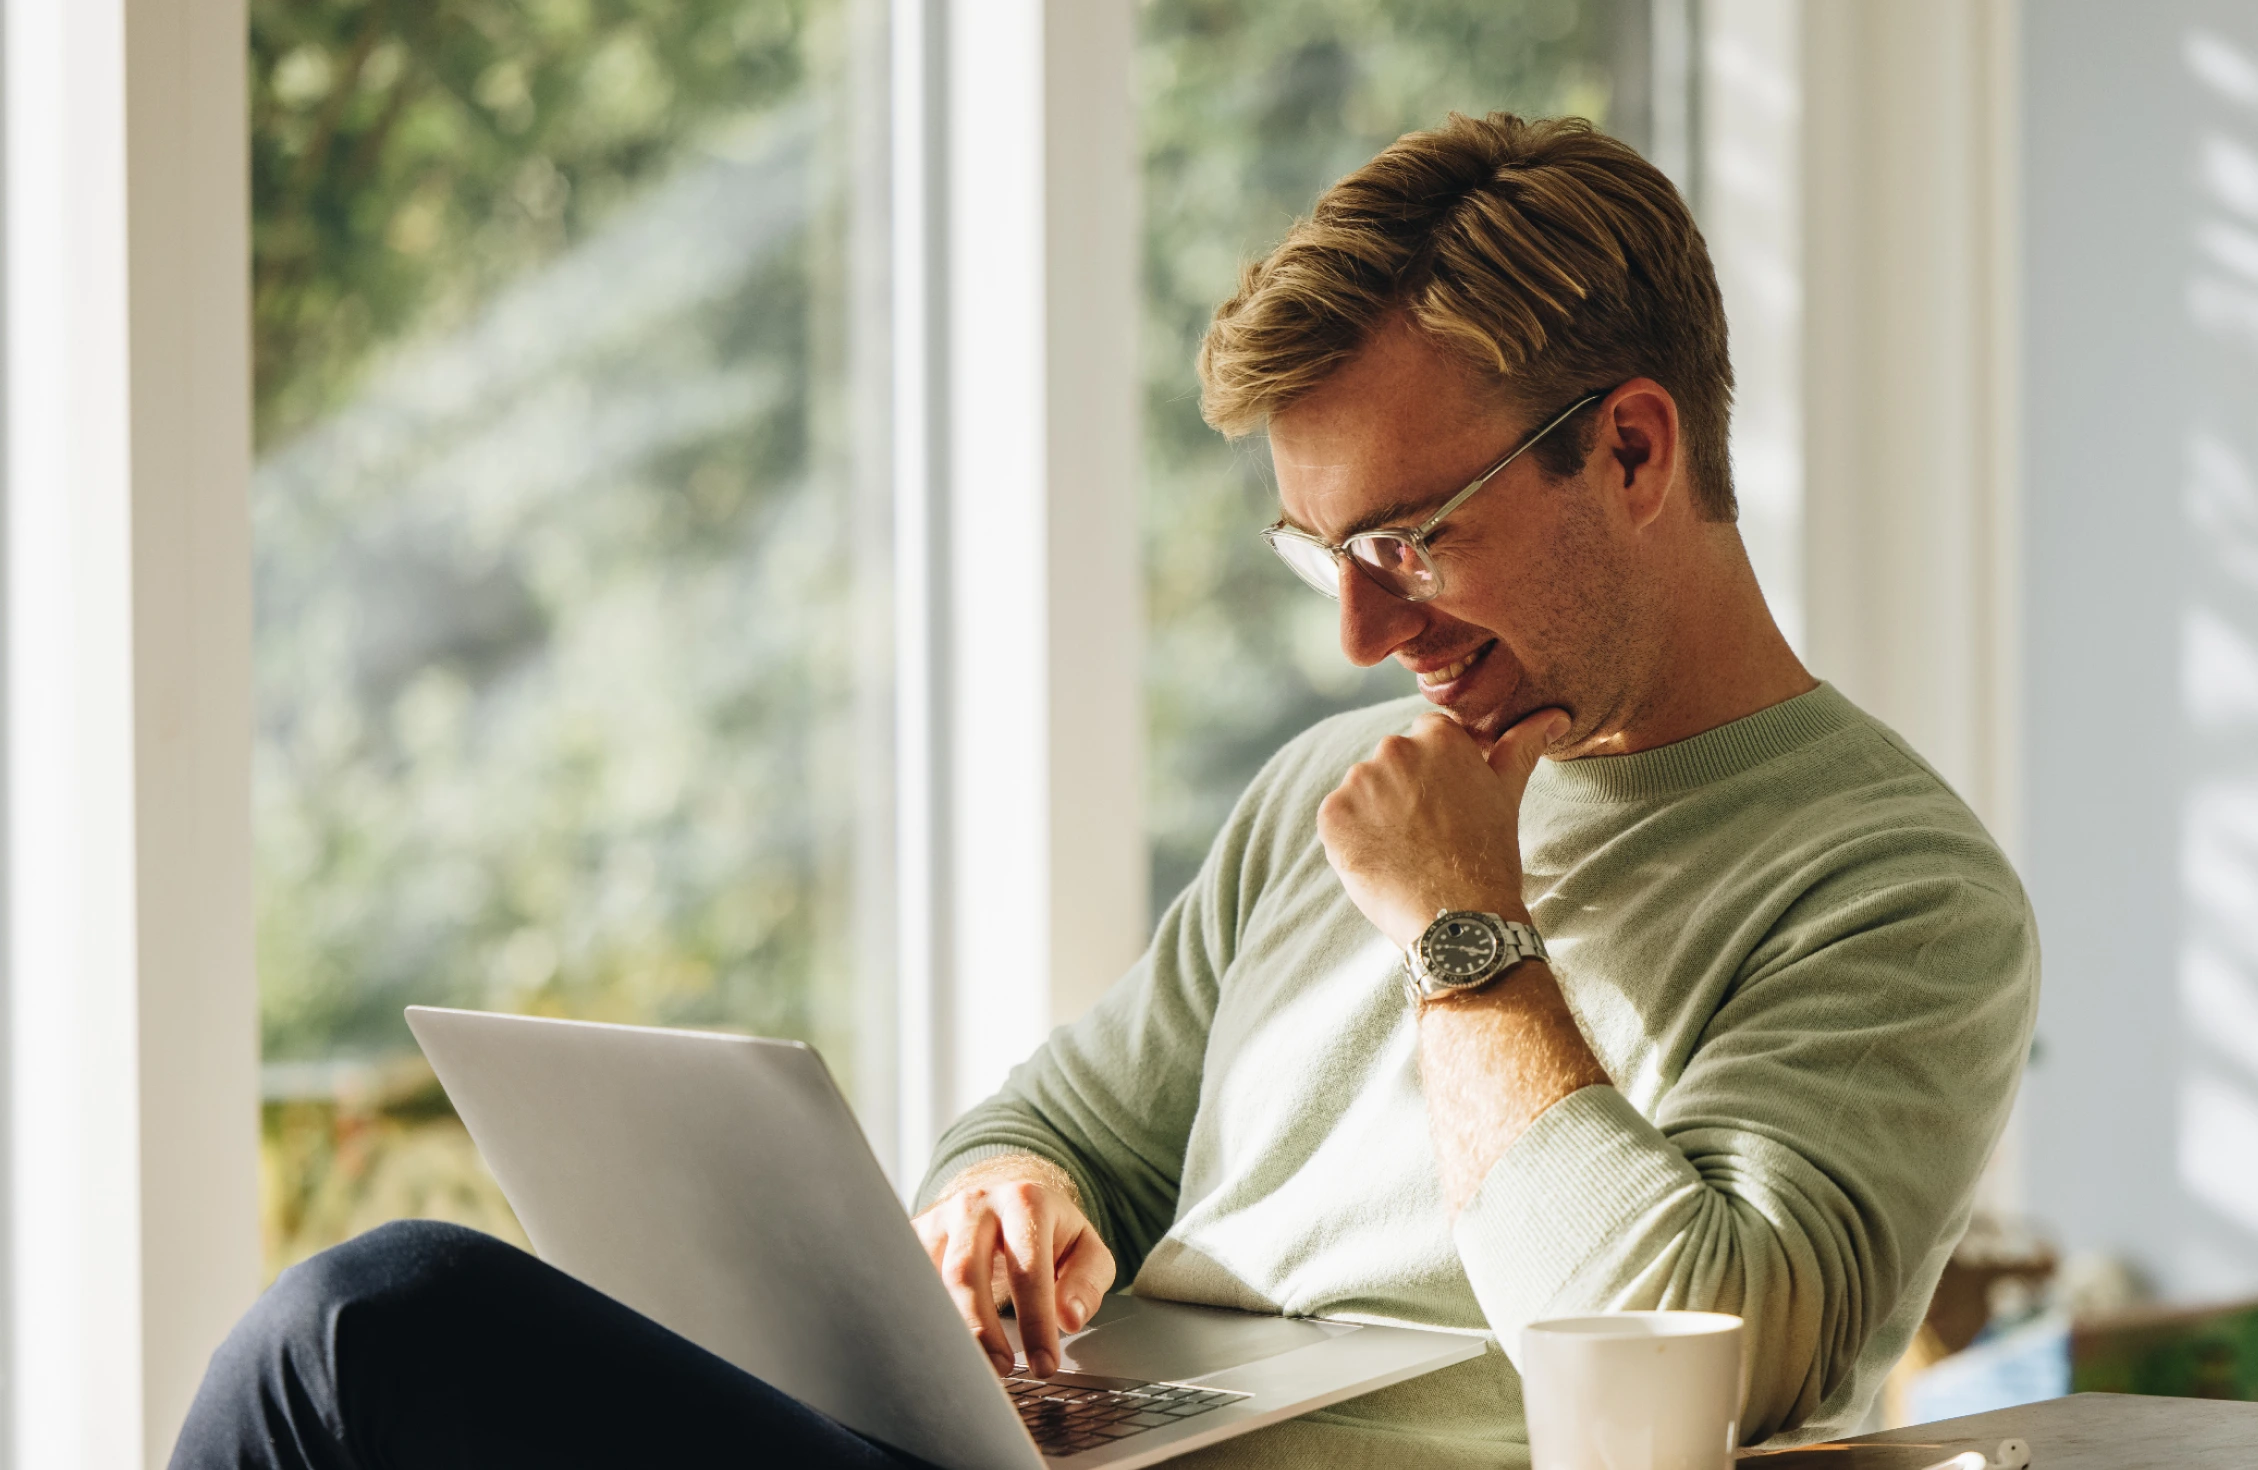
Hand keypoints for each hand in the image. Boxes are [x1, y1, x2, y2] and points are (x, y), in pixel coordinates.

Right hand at [911, 1156, 1116, 1378]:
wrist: (1008, 1200)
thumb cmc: (1050, 1233)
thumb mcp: (1085, 1250)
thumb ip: (1087, 1282)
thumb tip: (1069, 1318)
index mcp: (1025, 1201)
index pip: (1028, 1269)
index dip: (1036, 1322)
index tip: (1044, 1365)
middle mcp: (976, 1204)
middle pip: (965, 1272)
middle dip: (981, 1329)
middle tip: (1002, 1370)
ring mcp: (939, 1217)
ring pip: (927, 1280)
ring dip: (947, 1330)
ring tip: (971, 1367)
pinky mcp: (914, 1235)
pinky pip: (908, 1281)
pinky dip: (920, 1317)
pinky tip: (939, 1345)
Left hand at [1317, 706, 1568, 946]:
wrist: (1458, 918)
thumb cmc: (1488, 856)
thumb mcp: (1506, 793)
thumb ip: (1522, 746)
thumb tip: (1555, 715)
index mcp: (1438, 735)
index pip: (1427, 739)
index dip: (1436, 776)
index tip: (1447, 806)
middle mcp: (1394, 748)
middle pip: (1392, 763)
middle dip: (1404, 792)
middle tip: (1429, 834)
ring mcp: (1359, 781)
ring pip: (1363, 792)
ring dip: (1376, 815)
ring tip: (1406, 851)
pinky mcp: (1332, 815)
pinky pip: (1338, 820)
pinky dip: (1352, 839)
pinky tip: (1381, 861)